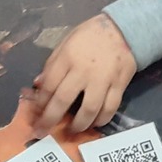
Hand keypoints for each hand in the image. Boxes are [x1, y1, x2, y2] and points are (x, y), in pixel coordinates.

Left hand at [30, 14, 136, 132]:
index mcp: (68, 57)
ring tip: (71, 131)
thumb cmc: (90, 35)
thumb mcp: (66, 42)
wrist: (124, 29)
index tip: (37, 113)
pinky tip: (93, 123)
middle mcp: (84, 71)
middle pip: (63, 100)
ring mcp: (103, 80)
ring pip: (89, 109)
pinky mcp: (119, 85)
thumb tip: (38, 84)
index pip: (49, 85)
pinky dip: (101, 120)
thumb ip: (52, 64)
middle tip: (42, 132)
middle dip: (50, 120)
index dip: (40, 102)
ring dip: (78, 125)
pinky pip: (110, 109)